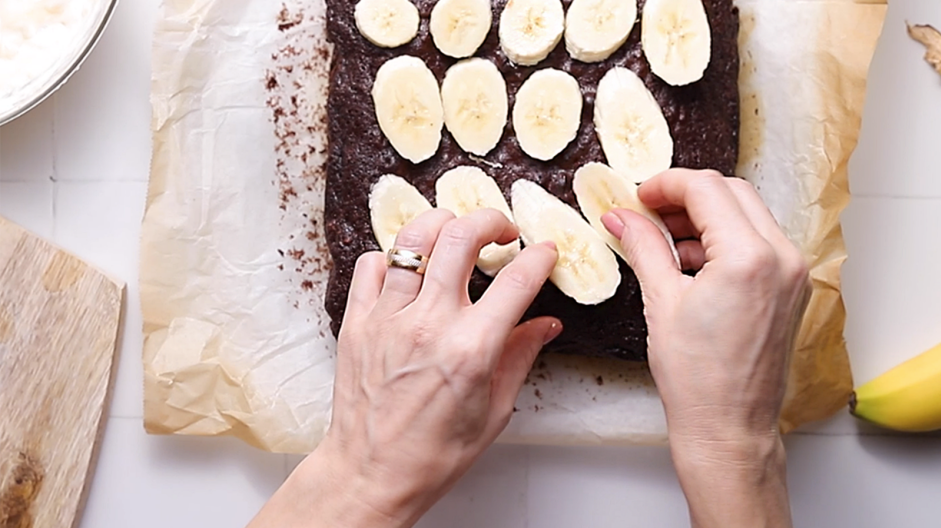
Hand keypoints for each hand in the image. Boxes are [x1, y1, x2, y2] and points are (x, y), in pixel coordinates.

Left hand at [249, 208, 559, 527]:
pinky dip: (393, 256)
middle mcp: (428, 325)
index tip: (545, 252)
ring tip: (456, 235)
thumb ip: (520, 357)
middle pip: (461, 237)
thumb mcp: (493, 411)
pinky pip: (371, 264)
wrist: (371, 473)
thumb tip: (545, 324)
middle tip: (502, 230)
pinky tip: (409, 269)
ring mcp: (387, 319)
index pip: (516, 281)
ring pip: (413, 238)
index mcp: (470, 350)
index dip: (539, 257)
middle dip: (491, 220)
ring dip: (443, 226)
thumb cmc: (432, 453)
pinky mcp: (357, 321)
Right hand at [602, 169, 808, 527]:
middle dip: (686, 196)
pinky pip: (758, 242)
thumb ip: (643, 246)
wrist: (728, 427)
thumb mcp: (661, 301)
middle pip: (732, 193)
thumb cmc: (697, 379)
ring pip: (747, 215)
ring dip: (706, 216)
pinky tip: (690, 260)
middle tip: (648, 210)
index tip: (639, 196)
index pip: (707, 189)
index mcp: (749, 258)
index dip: (666, 185)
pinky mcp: (791, 289)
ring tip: (664, 238)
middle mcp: (782, 258)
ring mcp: (792, 273)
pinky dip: (724, 239)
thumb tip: (622, 216)